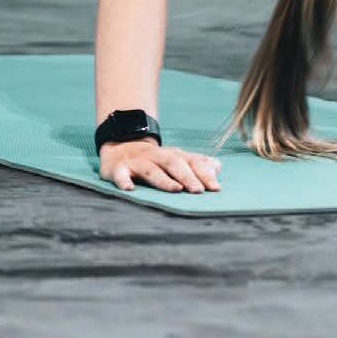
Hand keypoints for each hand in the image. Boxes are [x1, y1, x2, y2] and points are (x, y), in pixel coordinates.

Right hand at [99, 138, 221, 192]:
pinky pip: (121, 175)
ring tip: (176, 189)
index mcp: (174, 155)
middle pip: (174, 164)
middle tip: (198, 190)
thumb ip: (198, 164)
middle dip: (187, 176)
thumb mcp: (178, 159)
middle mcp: (158, 157)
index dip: (205, 174)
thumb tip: (217, 168)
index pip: (192, 162)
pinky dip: (124, 181)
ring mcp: (138, 162)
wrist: (122, 147)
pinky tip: (129, 189)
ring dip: (164, 180)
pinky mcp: (119, 168)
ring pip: (152, 170)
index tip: (216, 188)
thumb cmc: (157, 160)